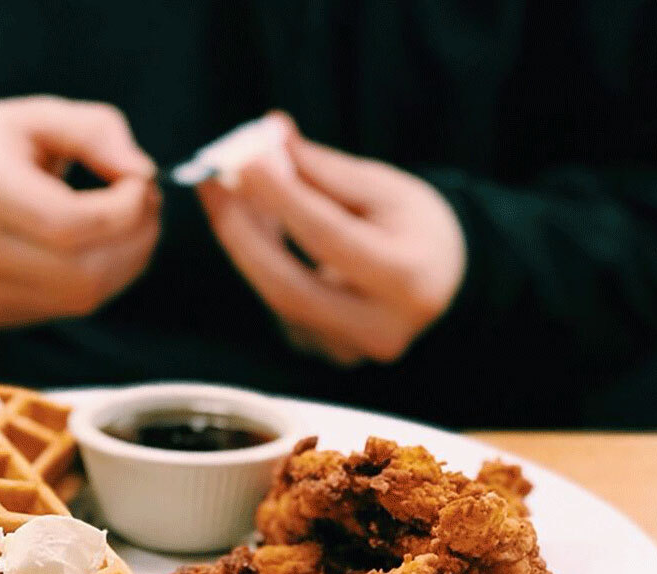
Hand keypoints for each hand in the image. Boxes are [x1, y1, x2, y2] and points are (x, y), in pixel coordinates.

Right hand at [0, 96, 160, 329]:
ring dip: (126, 265)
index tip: (141, 182)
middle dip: (136, 240)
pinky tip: (100, 250)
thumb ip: (97, 133)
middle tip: (149, 207)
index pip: (69, 223)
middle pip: (81, 272)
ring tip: (133, 227)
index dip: (125, 210)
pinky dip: (99, 282)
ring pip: (80, 298)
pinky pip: (64, 310)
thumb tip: (142, 176)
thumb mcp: (41, 115)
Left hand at [198, 114, 465, 364]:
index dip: (280, 198)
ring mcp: (348, 349)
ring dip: (246, 243)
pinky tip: (255, 229)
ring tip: (229, 195)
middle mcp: (378, 328)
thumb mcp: (384, 188)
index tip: (243, 160)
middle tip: (212, 184)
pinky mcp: (326, 354)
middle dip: (241, 231)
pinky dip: (261, 264)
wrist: (444, 284)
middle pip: (286, 284)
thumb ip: (323, 170)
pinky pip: (279, 306)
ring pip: (276, 297)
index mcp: (405, 279)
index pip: (328, 237)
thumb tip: (268, 137)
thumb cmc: (416, 227)